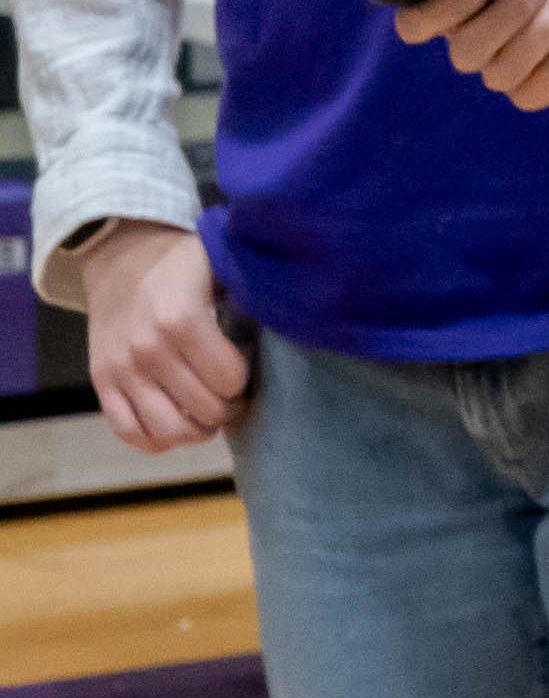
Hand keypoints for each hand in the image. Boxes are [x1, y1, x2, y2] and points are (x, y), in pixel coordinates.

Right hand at [69, 219, 250, 453]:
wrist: (121, 257)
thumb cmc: (184, 267)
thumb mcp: (221, 264)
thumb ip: (255, 290)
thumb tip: (298, 313)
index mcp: (181, 318)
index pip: (230, 380)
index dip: (245, 379)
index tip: (245, 366)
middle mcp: (148, 348)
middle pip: (205, 409)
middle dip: (228, 406)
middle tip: (232, 393)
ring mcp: (121, 369)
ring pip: (168, 429)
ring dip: (198, 430)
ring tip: (209, 413)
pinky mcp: (101, 381)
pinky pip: (127, 431)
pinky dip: (156, 440)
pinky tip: (176, 425)